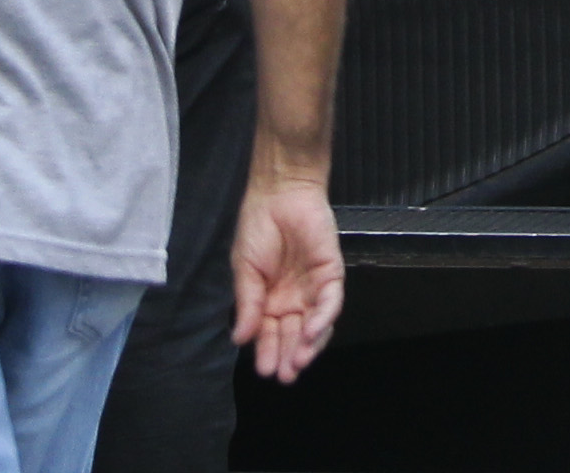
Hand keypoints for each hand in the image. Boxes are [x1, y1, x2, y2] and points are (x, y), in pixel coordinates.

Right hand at [230, 169, 343, 384]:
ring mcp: (313, 289)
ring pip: (314, 326)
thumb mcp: (245, 269)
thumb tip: (239, 339)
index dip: (268, 352)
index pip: (269, 334)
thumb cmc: (258, 228)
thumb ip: (247, 303)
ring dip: (308, 346)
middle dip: (290, 356)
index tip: (264, 370)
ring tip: (298, 362)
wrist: (280, 194)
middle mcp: (292, 300)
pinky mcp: (331, 274)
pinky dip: (323, 319)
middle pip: (293, 336)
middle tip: (285, 376)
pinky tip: (312, 332)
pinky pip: (330, 302)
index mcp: (268, 302)